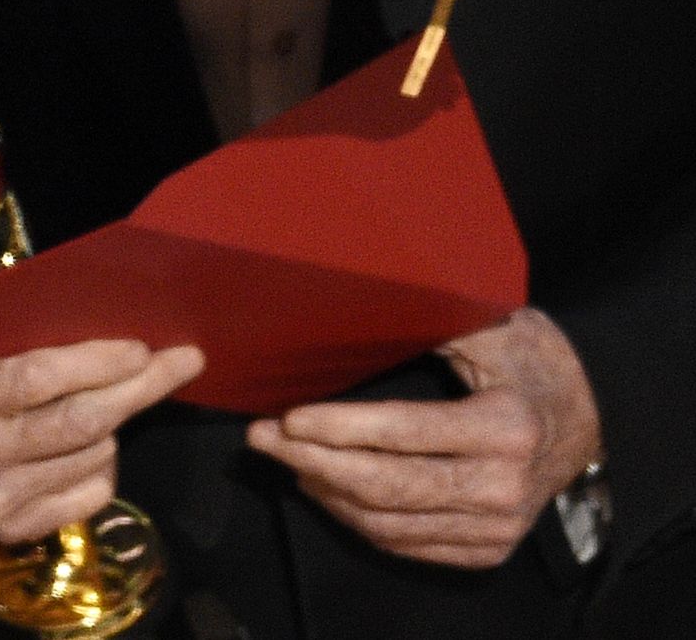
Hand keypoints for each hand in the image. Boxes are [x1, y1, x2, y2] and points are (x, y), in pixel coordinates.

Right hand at [0, 339, 203, 543]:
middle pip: (77, 420)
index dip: (96, 361)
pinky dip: (106, 462)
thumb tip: (114, 305)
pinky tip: (93, 442)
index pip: (35, 376)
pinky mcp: (12, 530)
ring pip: (93, 453)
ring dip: (120, 420)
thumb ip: (25, 324)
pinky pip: (93, 491)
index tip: (143, 346)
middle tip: (184, 360)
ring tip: (120, 394)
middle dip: (140, 386)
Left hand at [247, 308, 602, 568]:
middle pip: (386, 486)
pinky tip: (327, 490)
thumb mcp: (495, 327)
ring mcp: (495, 526)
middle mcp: (501, 486)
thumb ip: (435, 323)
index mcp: (503, 427)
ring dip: (327, 494)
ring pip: (389, 523)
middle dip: (314, 463)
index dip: (339, 429)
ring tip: (285, 461)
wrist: (591, 417)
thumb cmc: (535, 361)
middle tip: (263, 440)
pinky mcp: (487, 547)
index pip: (403, 434)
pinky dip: (359, 520)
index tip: (289, 418)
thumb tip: (359, 306)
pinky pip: (408, 544)